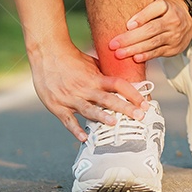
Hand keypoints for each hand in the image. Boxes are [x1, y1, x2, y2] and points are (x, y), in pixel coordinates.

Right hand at [30, 42, 147, 141]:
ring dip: (102, 117)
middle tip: (139, 116)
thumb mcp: (92, 63)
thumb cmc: (72, 58)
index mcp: (95, 77)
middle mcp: (85, 88)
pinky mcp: (57, 105)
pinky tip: (84, 138)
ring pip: (89, 109)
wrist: (46, 53)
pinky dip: (75, 129)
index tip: (144, 104)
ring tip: (114, 123)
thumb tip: (124, 80)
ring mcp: (71, 97)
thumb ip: (105, 74)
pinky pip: (67, 120)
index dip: (133, 94)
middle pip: (108, 99)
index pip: (119, 85)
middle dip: (125, 108)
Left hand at [109, 0, 191, 63]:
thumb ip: (144, 11)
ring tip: (120, 53)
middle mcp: (173, 21)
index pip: (154, 10)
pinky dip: (147, 55)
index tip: (128, 25)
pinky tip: (136, 58)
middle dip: (131, 38)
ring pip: (153, 43)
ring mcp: (175, 36)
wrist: (190, 18)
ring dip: (135, 49)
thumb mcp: (159, 4)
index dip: (141, 18)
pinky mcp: (175, 48)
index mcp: (167, 7)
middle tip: (114, 44)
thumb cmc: (168, 10)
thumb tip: (128, 25)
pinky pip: (159, 52)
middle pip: (151, 30)